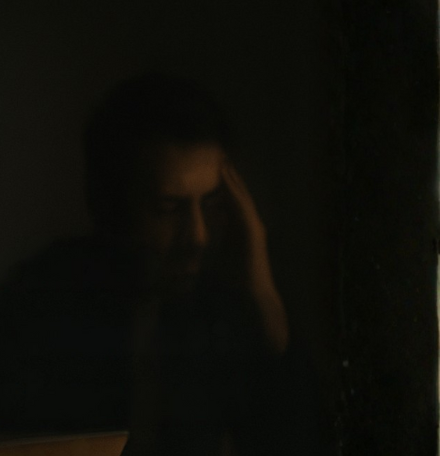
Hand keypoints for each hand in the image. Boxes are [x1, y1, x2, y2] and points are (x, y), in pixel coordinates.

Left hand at [219, 160, 270, 292]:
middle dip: (230, 178)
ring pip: (242, 200)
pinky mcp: (254, 233)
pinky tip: (229, 188)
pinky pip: (244, 212)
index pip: (232, 201)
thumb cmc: (237, 274)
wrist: (252, 290)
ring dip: (233, 183)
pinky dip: (236, 199)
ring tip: (225, 166)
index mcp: (241, 226)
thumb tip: (208, 225)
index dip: (225, 185)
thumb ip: (219, 234)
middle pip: (239, 196)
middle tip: (221, 159)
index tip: (216, 170)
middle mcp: (249, 223)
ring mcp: (254, 226)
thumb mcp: (223, 249)